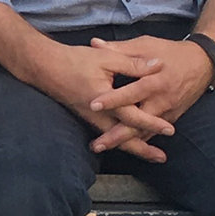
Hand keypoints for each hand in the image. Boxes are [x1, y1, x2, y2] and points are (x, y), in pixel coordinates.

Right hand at [23, 40, 168, 162]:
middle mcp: (97, 114)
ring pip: (113, 139)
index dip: (152, 123)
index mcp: (105, 100)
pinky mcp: (86, 115)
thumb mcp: (107, 57)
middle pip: (122, 139)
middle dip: (142, 149)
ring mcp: (90, 117)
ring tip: (148, 154)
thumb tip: (158, 66)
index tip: (170, 130)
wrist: (44, 66)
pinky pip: (105, 132)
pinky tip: (127, 139)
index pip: (133, 116)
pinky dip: (118, 139)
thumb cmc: (74, 60)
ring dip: (132, 147)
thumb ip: (133, 63)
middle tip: (160, 158)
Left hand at [82, 36, 212, 154]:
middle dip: (117, 134)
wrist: (204, 62)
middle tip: (96, 144)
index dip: (113, 99)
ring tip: (101, 147)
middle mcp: (163, 99)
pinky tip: (121, 147)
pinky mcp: (172, 117)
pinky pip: (153, 132)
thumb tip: (94, 43)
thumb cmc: (171, 52)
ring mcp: (168, 111)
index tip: (93, 105)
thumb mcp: (147, 45)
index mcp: (156, 80)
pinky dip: (138, 140)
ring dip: (125, 142)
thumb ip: (120, 48)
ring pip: (144, 131)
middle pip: (138, 121)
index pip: (132, 92)